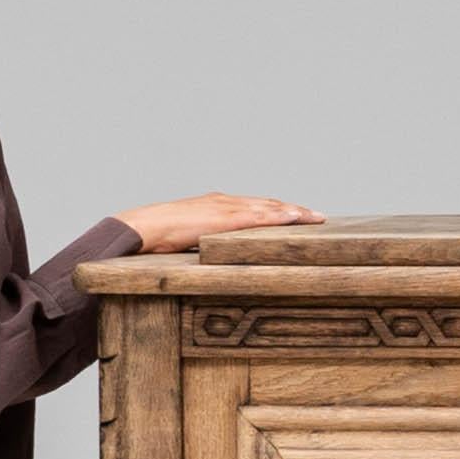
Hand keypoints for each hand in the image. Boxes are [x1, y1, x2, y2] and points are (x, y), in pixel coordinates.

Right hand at [116, 193, 322, 251]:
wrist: (142, 228)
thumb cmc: (159, 237)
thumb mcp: (188, 238)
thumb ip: (204, 241)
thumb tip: (214, 256)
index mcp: (217, 205)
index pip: (254, 205)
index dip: (277, 210)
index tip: (297, 215)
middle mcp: (224, 201)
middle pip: (267, 203)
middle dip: (293, 209)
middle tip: (317, 216)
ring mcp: (225, 207)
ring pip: (268, 206)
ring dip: (293, 211)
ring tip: (315, 217)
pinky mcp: (224, 217)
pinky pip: (258, 216)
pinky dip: (278, 216)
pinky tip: (295, 217)